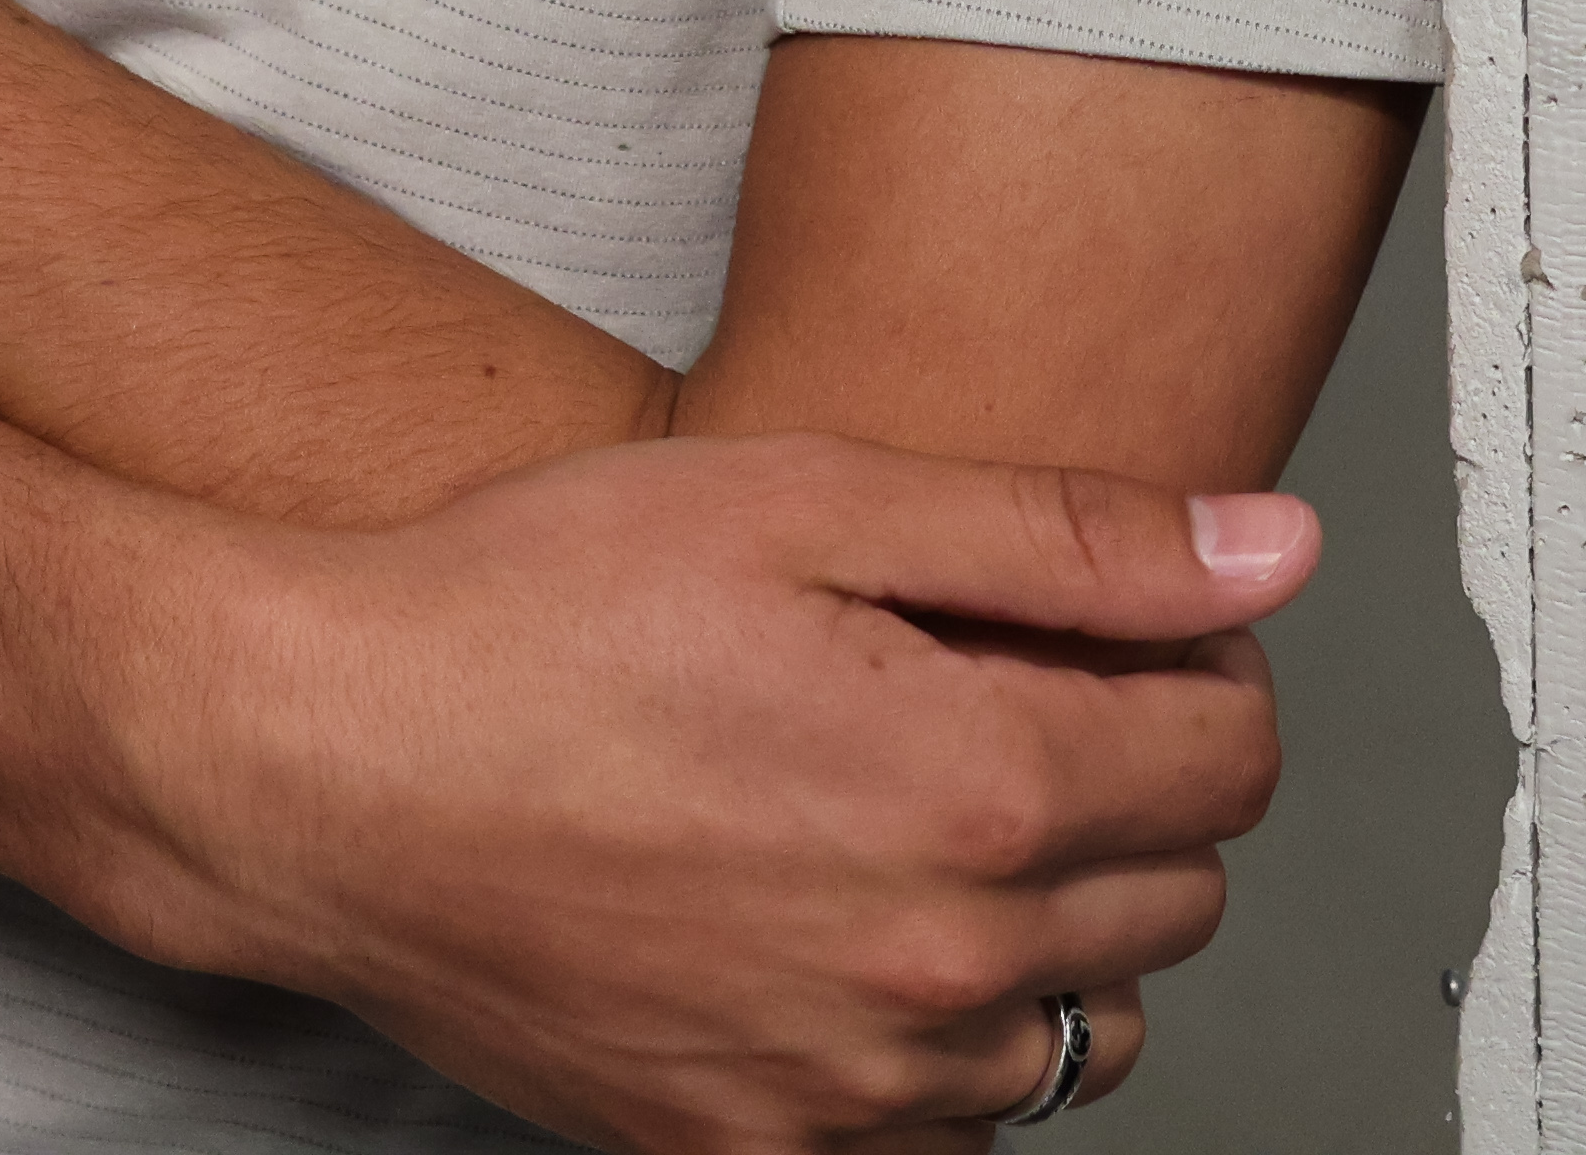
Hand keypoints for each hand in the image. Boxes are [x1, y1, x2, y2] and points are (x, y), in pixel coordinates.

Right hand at [99, 437, 1306, 1149]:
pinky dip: (937, 1057)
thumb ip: (1061, 533)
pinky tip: (845, 945)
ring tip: (912, 824)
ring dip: (1047, 935)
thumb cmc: (524, 613)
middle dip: (1124, 790)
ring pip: (1081, 1037)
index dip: (1198, 669)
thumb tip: (1268, 551)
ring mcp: (849, 1087)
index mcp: (973, 785)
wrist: (317, 765)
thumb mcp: (801, 496)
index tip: (1117, 636)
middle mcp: (937, 966)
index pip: (1231, 758)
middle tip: (993, 705)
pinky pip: (951, 1144)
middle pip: (1177, 899)